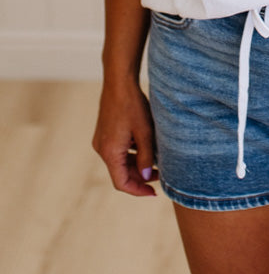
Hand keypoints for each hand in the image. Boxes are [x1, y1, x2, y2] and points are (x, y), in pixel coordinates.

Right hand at [92, 79, 157, 196]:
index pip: (121, 183)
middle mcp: (101, 149)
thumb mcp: (144, 132)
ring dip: (137, 164)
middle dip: (140, 177)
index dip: (138, 190)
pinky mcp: (105, 132)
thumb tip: (147, 178)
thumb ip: (146, 157)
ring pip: (120, 161)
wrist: (119, 81)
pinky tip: (146, 147)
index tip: (154, 192)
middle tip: (161, 175)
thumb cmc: (132, 104)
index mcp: (109, 152)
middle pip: (121, 172)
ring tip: (157, 161)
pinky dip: (131, 153)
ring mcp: (102, 140)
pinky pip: (118, 150)